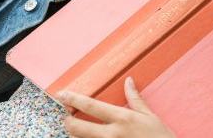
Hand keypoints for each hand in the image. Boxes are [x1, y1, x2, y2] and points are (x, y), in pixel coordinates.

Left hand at [59, 77, 175, 137]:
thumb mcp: (150, 117)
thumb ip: (136, 99)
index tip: (62, 94)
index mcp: (122, 118)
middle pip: (78, 127)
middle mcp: (112, 134)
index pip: (91, 106)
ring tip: (77, 130)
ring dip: (75, 135)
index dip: (73, 99)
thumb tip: (128, 81)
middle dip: (67, 122)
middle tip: (67, 118)